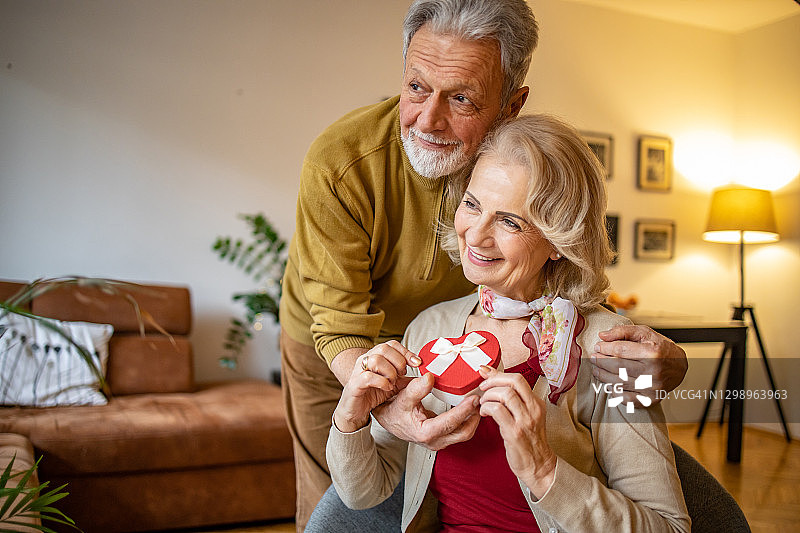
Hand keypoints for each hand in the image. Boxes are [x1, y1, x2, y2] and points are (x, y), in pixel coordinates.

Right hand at [332, 341, 416, 432]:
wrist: (355, 410)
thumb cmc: (372, 394)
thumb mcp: (394, 384)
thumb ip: (406, 378)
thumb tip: (426, 375)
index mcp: (375, 357)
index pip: (391, 345)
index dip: (406, 352)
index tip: (417, 363)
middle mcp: (365, 360)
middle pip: (384, 348)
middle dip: (398, 361)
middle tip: (402, 375)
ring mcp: (358, 371)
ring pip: (375, 360)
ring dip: (389, 372)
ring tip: (393, 383)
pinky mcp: (354, 385)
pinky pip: (367, 377)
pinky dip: (381, 382)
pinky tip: (387, 388)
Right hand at [371, 372, 480, 450]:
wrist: (386, 419)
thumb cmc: (393, 409)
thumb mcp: (402, 397)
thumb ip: (416, 388)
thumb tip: (429, 377)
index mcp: (425, 433)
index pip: (451, 422)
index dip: (464, 410)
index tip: (474, 398)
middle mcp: (434, 441)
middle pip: (464, 433)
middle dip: (475, 417)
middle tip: (481, 399)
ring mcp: (439, 441)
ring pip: (464, 434)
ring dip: (473, 419)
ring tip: (478, 402)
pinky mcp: (441, 438)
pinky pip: (460, 431)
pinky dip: (468, 420)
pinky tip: (470, 407)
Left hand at [478, 366, 555, 498]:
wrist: (537, 465)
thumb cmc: (528, 440)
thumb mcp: (525, 415)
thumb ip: (512, 398)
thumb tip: (491, 375)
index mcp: (536, 403)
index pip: (518, 379)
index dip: (498, 373)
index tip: (485, 372)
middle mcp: (533, 409)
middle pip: (513, 382)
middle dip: (493, 381)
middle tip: (483, 388)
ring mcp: (525, 420)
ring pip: (505, 394)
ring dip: (488, 396)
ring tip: (484, 404)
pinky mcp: (515, 432)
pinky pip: (498, 410)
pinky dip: (487, 408)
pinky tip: (484, 413)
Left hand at [591, 324, 687, 404]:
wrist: (679, 367)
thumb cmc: (659, 347)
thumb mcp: (645, 333)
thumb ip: (623, 332)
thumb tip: (602, 336)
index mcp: (652, 353)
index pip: (620, 350)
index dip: (605, 348)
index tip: (597, 346)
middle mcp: (653, 371)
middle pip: (617, 367)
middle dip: (601, 361)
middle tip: (593, 358)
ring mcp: (652, 388)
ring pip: (619, 383)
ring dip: (603, 376)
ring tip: (596, 370)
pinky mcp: (651, 399)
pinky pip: (626, 399)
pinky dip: (615, 392)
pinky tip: (609, 385)